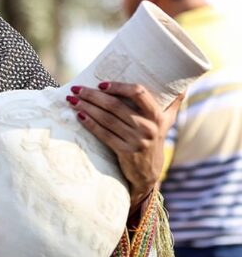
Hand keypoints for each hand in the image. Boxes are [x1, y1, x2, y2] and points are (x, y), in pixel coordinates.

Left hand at [66, 82, 180, 208]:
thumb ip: (173, 103)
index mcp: (158, 116)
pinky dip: (90, 124)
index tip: (101, 84)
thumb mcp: (167, 122)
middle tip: (76, 89)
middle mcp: (149, 127)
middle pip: (115, 106)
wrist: (149, 172)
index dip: (119, 86)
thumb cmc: (154, 139)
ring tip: (72, 100)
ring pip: (107, 119)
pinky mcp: (125, 152)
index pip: (138, 93)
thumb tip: (184, 85)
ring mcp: (137, 141)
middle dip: (92, 95)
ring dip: (86, 107)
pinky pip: (104, 135)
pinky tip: (79, 116)